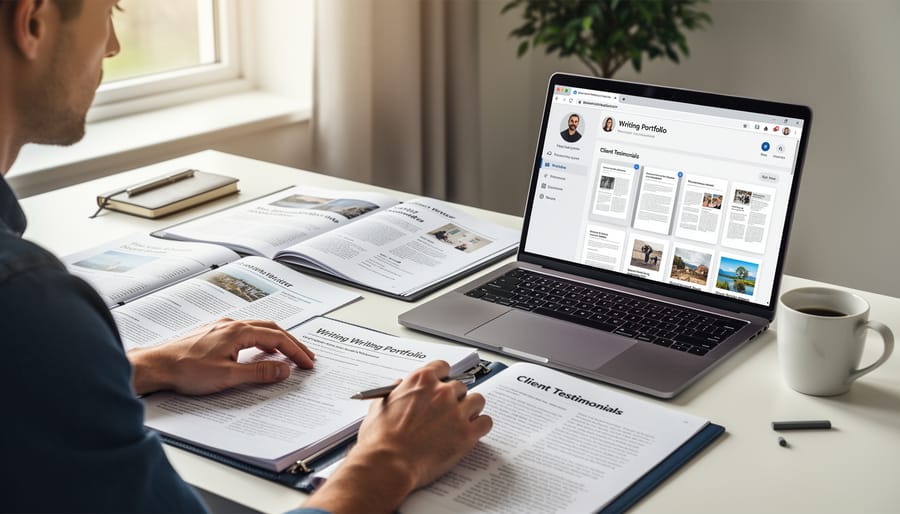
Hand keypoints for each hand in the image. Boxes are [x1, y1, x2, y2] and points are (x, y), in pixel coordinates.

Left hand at [127, 318, 314, 394]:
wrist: (156, 366)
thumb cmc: (186, 370)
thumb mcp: (228, 376)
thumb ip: (259, 373)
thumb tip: (284, 369)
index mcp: (238, 331)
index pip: (277, 338)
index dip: (295, 351)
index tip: (307, 363)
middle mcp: (231, 325)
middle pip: (271, 329)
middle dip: (291, 343)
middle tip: (306, 357)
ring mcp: (221, 328)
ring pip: (258, 329)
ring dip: (276, 341)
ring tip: (288, 354)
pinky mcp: (213, 335)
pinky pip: (245, 333)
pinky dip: (260, 341)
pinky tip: (258, 352)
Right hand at [304, 360, 491, 513]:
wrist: (388, 464)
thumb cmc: (380, 439)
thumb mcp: (380, 405)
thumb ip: (395, 391)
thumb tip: (400, 385)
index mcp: (421, 381)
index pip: (443, 367)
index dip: (443, 378)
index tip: (442, 385)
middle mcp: (442, 392)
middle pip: (460, 386)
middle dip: (455, 398)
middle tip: (447, 411)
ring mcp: (456, 412)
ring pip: (477, 401)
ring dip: (470, 409)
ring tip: (461, 421)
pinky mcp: (467, 433)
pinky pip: (486, 422)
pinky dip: (480, 426)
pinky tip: (472, 432)